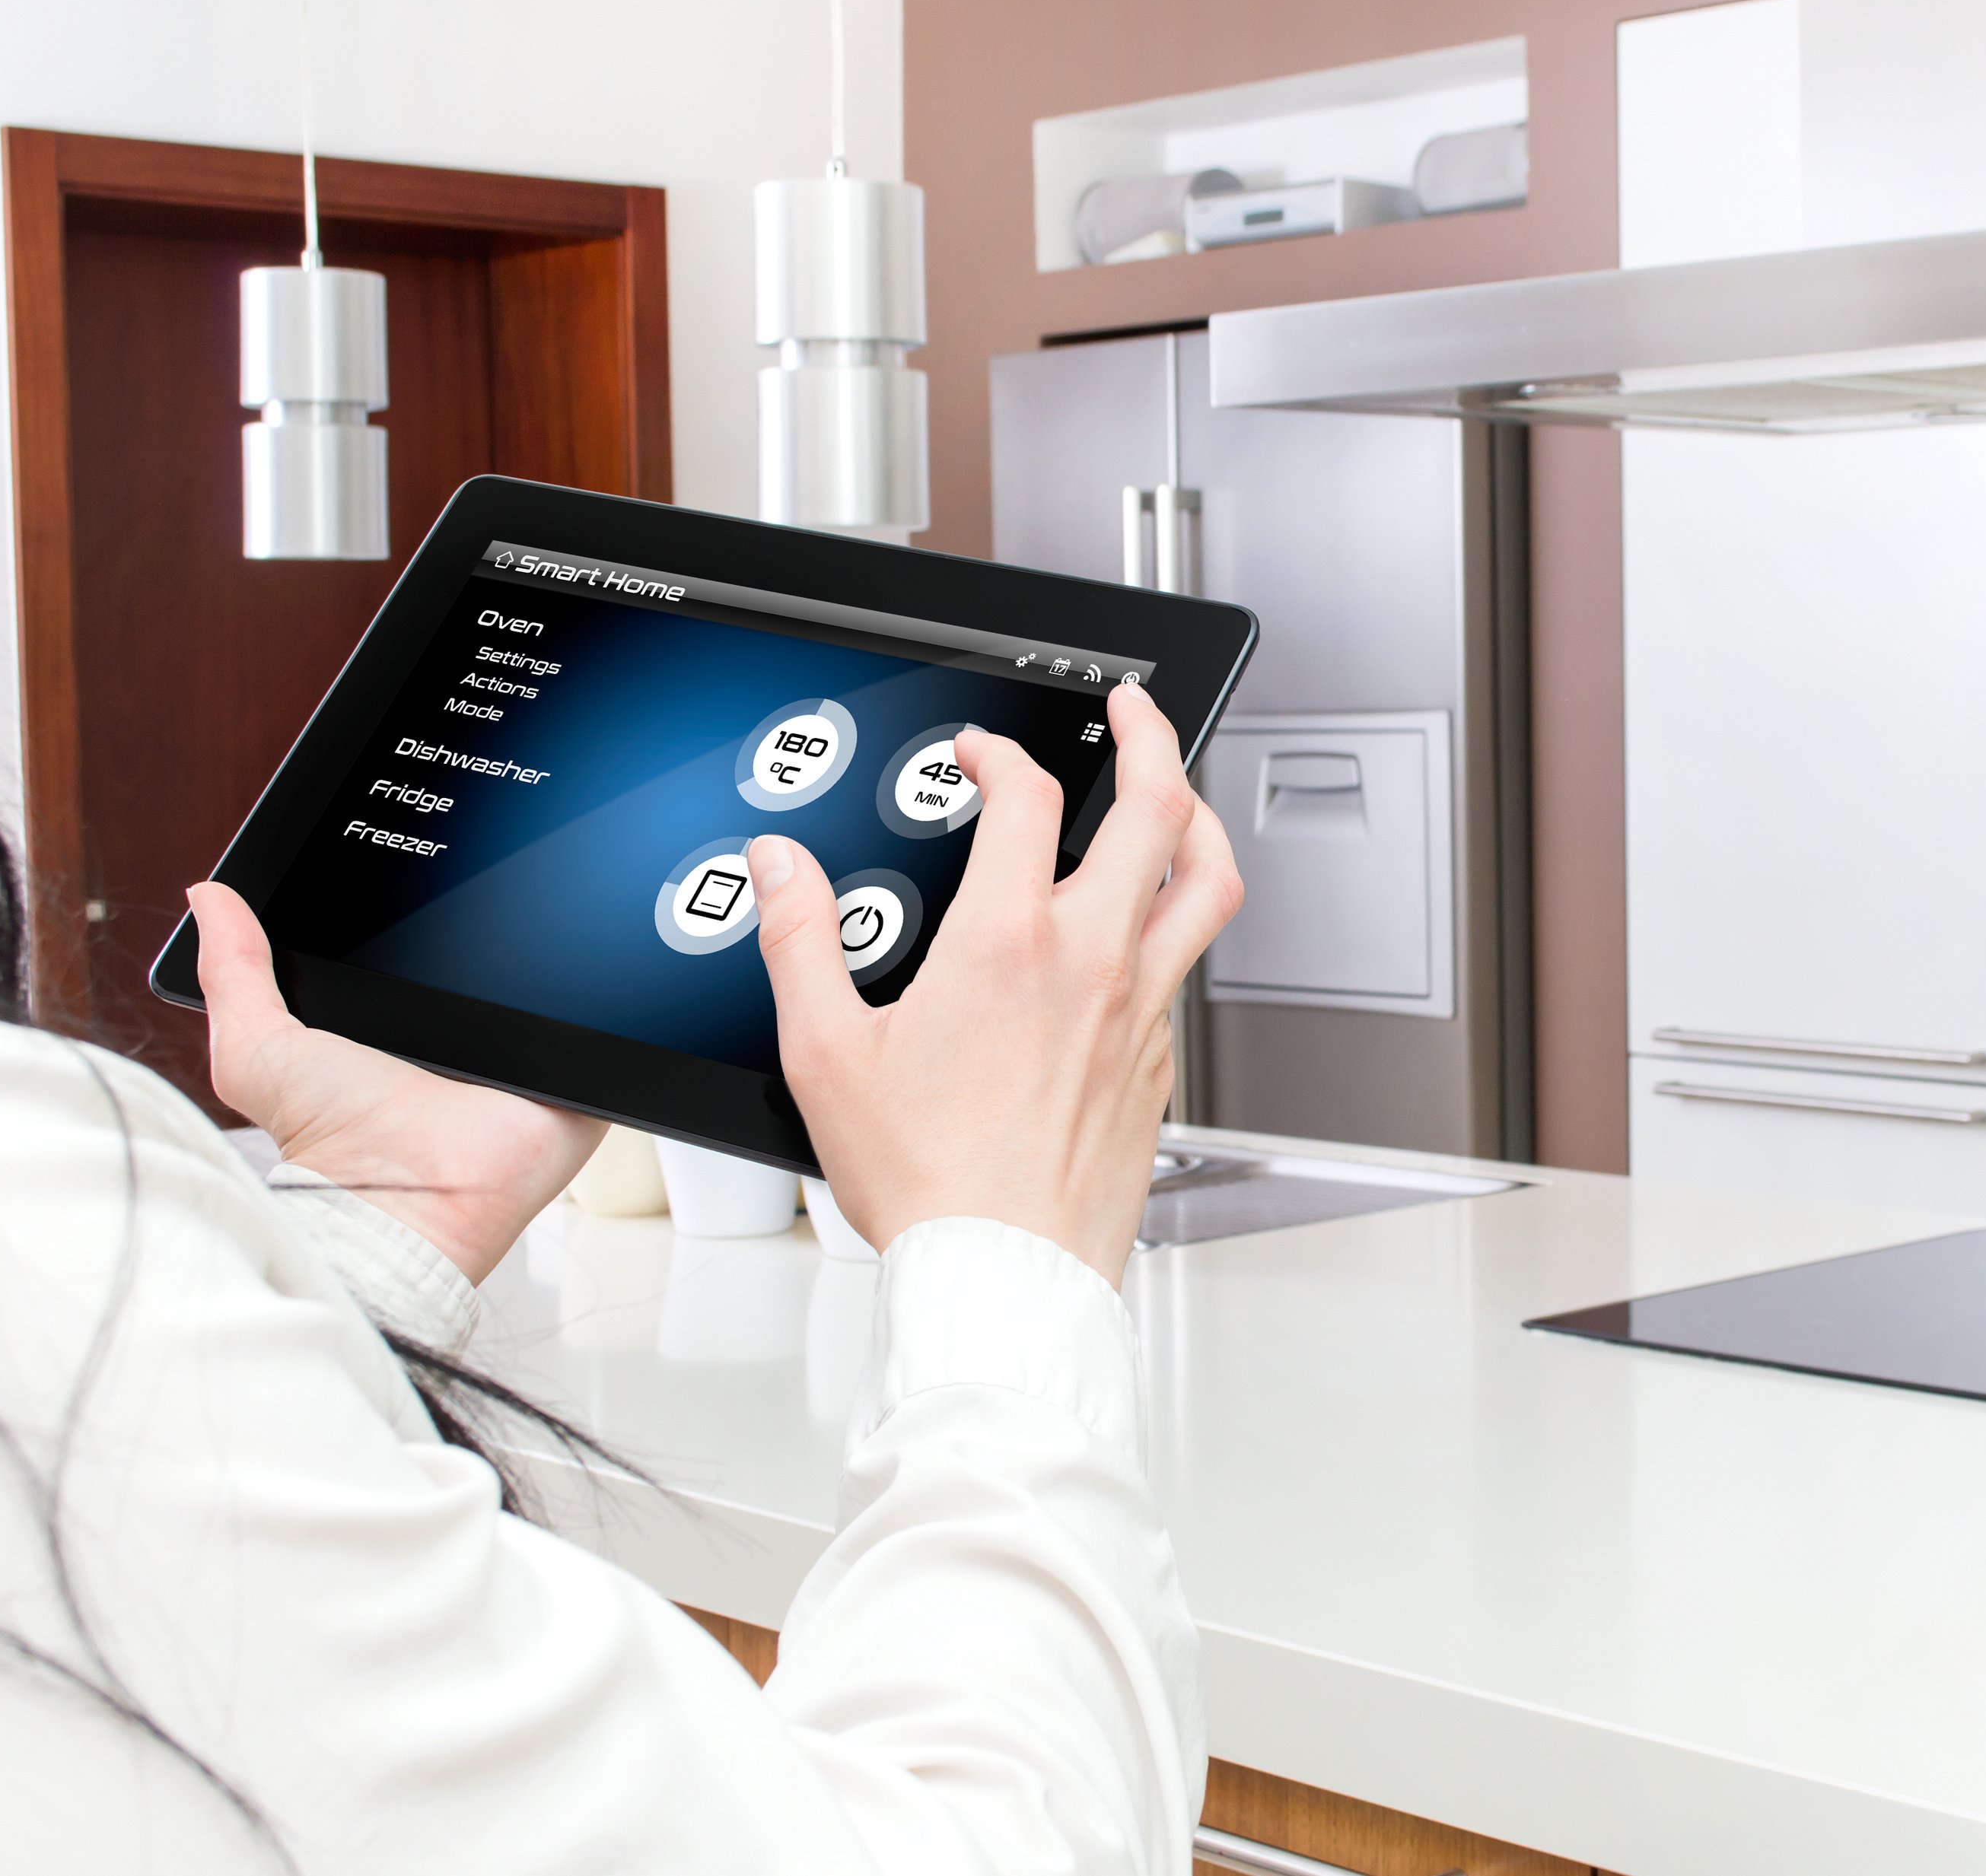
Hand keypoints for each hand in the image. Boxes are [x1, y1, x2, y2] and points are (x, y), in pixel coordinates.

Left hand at [186, 883, 605, 1282]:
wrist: (402, 1207)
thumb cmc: (329, 1148)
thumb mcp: (258, 1049)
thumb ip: (234, 972)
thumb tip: (209, 896)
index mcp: (393, 1032)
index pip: (414, 953)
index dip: (416, 913)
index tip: (414, 863)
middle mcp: (458, 1048)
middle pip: (486, 965)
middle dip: (484, 927)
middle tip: (476, 892)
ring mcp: (521, 1067)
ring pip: (547, 992)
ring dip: (546, 966)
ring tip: (537, 928)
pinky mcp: (573, 1086)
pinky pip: (598, 1034)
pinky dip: (595, 1011)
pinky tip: (578, 985)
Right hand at [750, 680, 1240, 1285]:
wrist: (1004, 1276)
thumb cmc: (927, 1182)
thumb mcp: (825, 1053)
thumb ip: (801, 940)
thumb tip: (780, 868)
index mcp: (1007, 943)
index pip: (1025, 796)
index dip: (1001, 752)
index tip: (979, 754)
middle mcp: (1092, 963)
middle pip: (1161, 808)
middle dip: (1151, 735)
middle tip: (1133, 709)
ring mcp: (1140, 1011)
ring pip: (1206, 883)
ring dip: (1198, 819)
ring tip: (1179, 795)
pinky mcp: (1158, 1063)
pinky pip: (1187, 967)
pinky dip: (1175, 922)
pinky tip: (1145, 932)